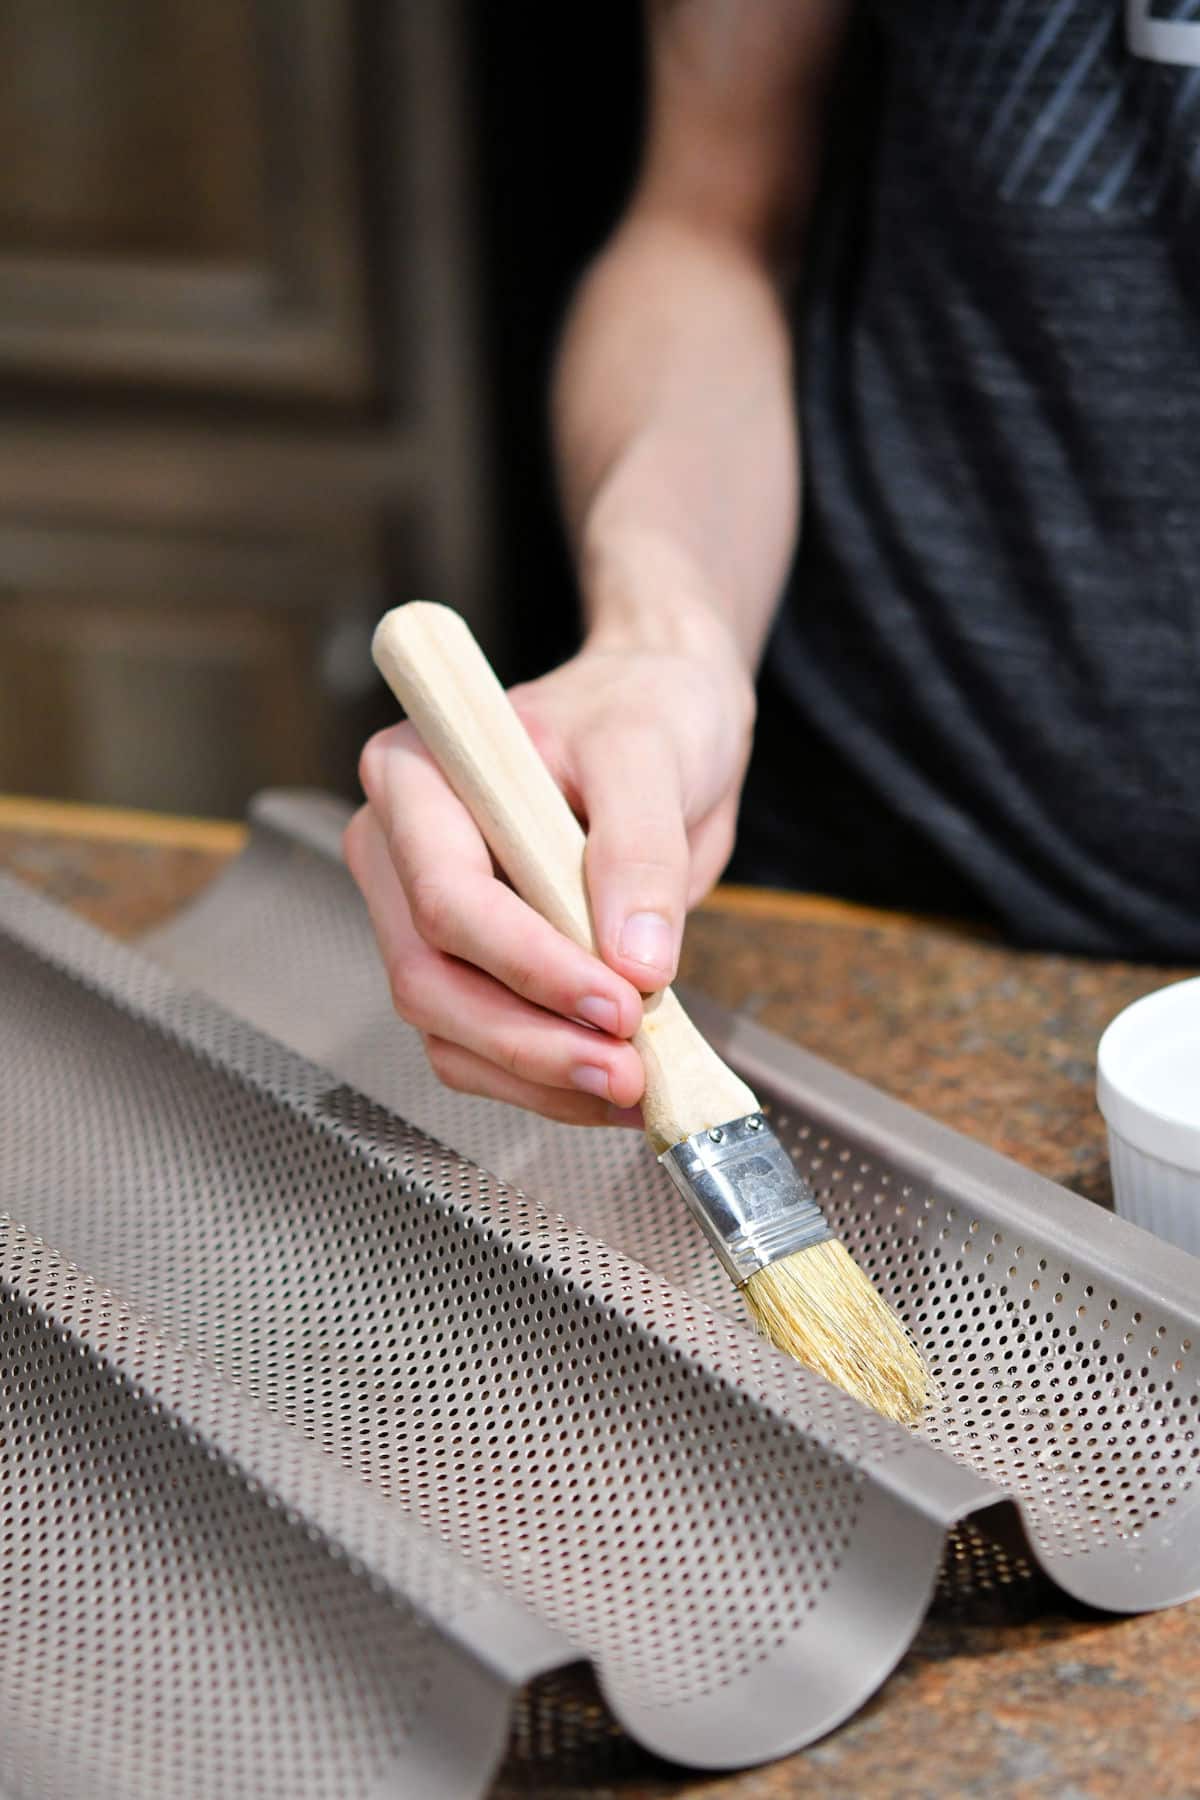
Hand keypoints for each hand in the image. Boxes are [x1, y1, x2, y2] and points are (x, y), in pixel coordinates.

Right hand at [344, 630, 754, 1124]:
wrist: (664, 718)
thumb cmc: (641, 711)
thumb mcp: (650, 755)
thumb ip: (638, 853)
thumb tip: (633, 959)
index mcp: (419, 777)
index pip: (447, 895)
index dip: (527, 962)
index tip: (617, 999)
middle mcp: (403, 851)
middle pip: (430, 978)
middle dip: (529, 1039)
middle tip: (626, 1066)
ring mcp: (428, 916)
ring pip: (448, 1030)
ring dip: (537, 1074)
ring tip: (631, 1083)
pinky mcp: (469, 965)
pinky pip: (481, 1047)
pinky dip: (545, 1081)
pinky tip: (613, 1084)